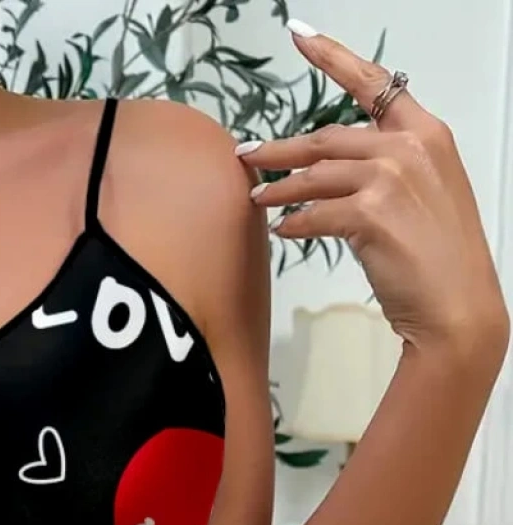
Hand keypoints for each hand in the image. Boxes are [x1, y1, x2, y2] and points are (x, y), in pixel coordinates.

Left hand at [240, 21, 509, 364]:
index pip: (375, 84)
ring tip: (256, 196)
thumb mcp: (425, 196)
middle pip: (328, 136)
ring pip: (316, 174)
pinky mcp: (370, 213)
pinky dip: (293, 223)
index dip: (334, 57)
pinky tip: (281, 230)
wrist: (456, 307)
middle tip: (248, 154)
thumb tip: (337, 170)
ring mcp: (390, 177)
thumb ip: (389, 170)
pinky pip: (314, 213)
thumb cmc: (440, 261)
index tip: (301, 35)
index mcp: (427, 134)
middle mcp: (410, 147)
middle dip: (281, 147)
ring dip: (279, 186)